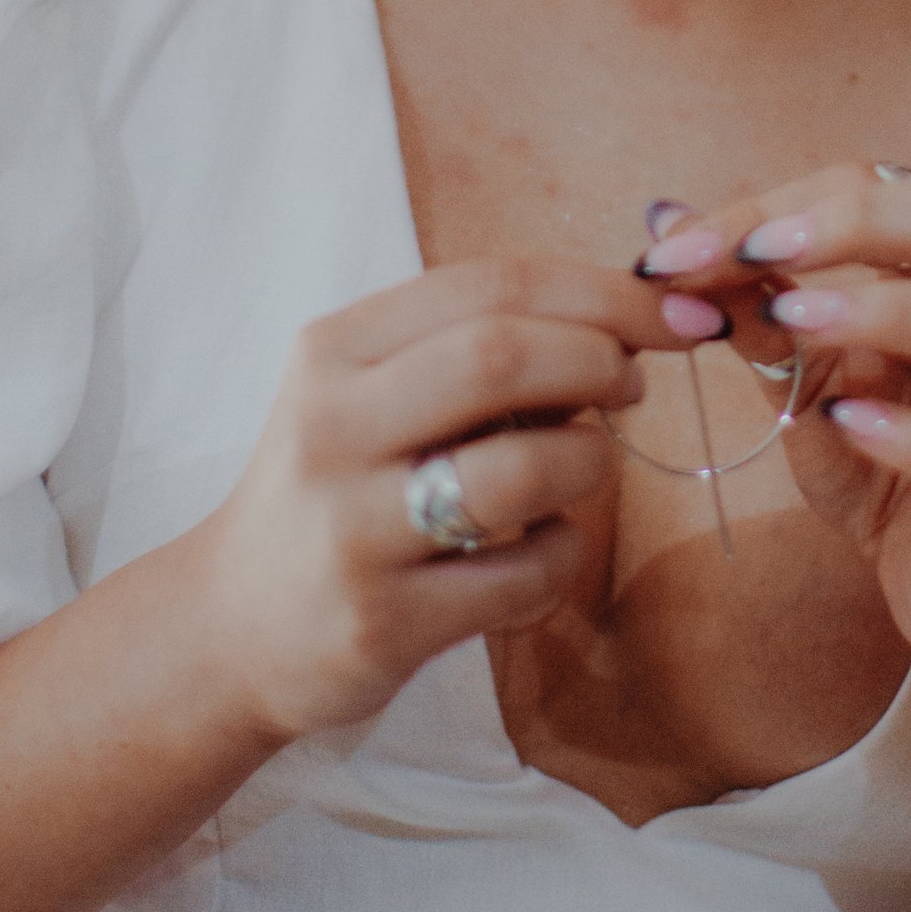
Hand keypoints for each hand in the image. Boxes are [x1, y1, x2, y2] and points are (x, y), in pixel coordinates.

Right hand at [197, 262, 721, 743]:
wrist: (235, 626)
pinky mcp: (383, 621)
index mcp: (335, 350)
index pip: (489, 286)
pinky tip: (540, 549)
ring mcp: (353, 529)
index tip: (676, 312)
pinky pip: (525, 574)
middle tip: (630, 386)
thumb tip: (630, 321)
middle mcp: (331, 428)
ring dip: (587, 463)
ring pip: (522, 469)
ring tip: (577, 470)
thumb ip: (476, 346)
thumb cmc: (341, 487)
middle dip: (599, 360)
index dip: (604, 293)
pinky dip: (564, 553)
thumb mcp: (374, 392)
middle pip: (501, 357)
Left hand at [639, 168, 910, 661]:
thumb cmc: (883, 461)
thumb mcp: (803, 376)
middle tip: (757, 251)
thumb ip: (749, 305)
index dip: (778, 205)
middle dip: (865, 221)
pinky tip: (846, 425)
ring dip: (894, 313)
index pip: (881, 192)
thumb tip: (665, 225)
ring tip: (797, 321)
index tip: (677, 247)